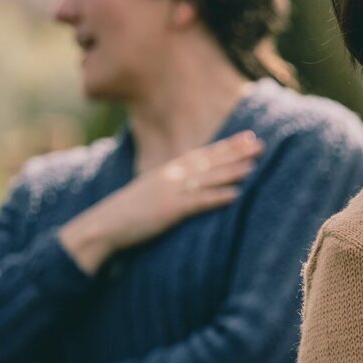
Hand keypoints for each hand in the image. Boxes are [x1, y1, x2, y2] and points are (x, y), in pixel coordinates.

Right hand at [58, 132, 263, 274]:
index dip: (227, 145)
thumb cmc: (127, 213)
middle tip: (261, 144)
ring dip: (232, 172)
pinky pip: (198, 202)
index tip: (248, 137)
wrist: (102, 226)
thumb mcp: (150, 191)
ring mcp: (170, 192)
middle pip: (210, 162)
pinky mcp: (169, 211)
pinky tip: (236, 195)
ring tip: (254, 166)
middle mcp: (171, 176)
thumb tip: (191, 182)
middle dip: (236, 153)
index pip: (203, 154)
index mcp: (167, 171)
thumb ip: (170, 184)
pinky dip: (217, 197)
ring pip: (208, 179)